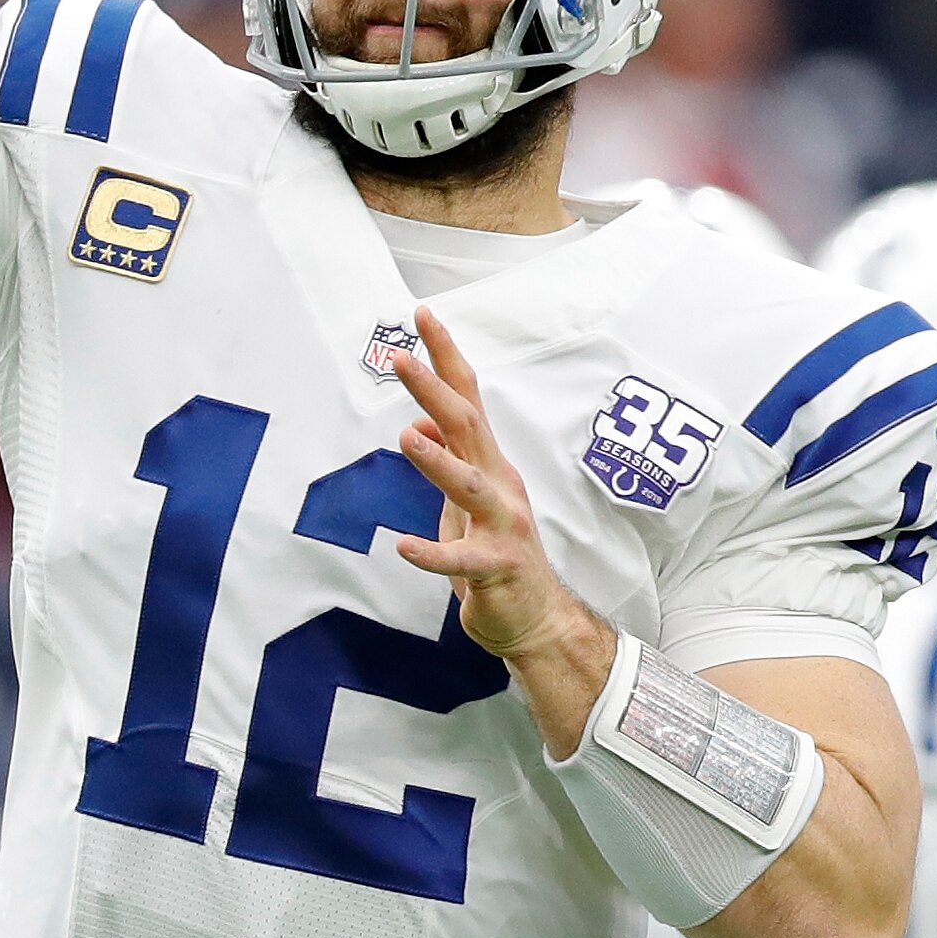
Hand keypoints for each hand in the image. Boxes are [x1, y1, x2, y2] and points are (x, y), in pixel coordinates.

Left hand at [391, 307, 598, 681]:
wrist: (535, 620)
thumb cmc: (497, 558)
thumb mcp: (463, 504)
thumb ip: (447, 462)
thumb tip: (417, 423)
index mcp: (489, 464)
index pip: (466, 399)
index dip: (445, 358)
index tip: (422, 317)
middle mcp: (500, 484)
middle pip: (466, 426)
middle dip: (435, 389)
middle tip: (401, 357)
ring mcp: (502, 524)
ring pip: (469, 484)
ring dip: (438, 461)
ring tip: (406, 438)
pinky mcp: (497, 566)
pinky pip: (461, 558)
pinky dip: (432, 552)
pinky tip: (403, 547)